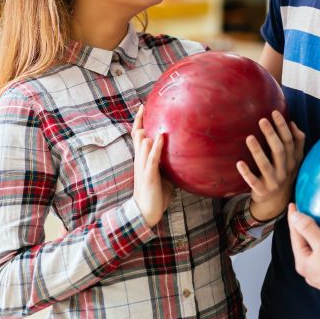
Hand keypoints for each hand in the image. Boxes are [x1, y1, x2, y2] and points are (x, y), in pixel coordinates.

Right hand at [131, 106, 173, 226]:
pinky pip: (152, 157)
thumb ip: (167, 164)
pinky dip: (156, 146)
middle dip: (139, 121)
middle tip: (142, 106)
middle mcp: (140, 160)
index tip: (141, 107)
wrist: (145, 212)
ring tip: (150, 116)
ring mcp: (143, 166)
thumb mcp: (162, 175)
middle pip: (137, 135)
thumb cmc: (156, 194)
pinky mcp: (149, 174)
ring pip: (142, 144)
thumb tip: (182, 156)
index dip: (138, 122)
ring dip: (146, 131)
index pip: (138, 136)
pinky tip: (160, 137)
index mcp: (142, 159)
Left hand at [237, 111, 304, 221]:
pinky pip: (254, 182)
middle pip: (279, 151)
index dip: (283, 127)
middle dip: (271, 135)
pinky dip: (246, 173)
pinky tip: (239, 163)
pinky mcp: (262, 191)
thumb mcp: (294, 160)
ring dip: (257, 152)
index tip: (274, 113)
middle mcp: (285, 171)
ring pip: (266, 166)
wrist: (276, 202)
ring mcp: (274, 182)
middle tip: (262, 120)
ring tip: (249, 138)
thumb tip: (293, 123)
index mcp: (293, 161)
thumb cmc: (284, 174)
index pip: (290, 142)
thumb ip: (297, 142)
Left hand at [287, 204, 319, 309]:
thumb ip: (307, 229)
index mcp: (302, 263)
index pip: (294, 235)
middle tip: (303, 214)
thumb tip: (294, 216)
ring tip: (317, 227)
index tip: (293, 205)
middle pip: (302, 245)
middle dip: (301, 230)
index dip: (294, 219)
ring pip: (313, 253)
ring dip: (313, 239)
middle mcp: (309, 272)